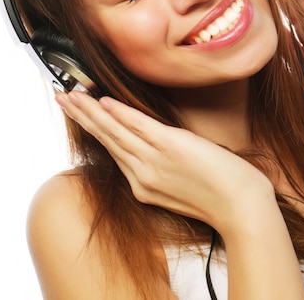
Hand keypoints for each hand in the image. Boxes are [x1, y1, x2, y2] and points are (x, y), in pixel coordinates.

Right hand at [55, 91, 274, 232]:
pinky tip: (103, 102)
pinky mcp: (171, 147)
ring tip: (72, 95)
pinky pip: (138, 127)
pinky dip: (120, 113)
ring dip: (91, 111)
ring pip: (115, 132)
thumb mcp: (183, 185)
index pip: (114, 151)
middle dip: (82, 117)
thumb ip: (164, 168)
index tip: (82, 115)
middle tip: (62, 97)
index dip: (96, 130)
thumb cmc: (221, 196)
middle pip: (107, 139)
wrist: (241, 208)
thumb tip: (160, 146)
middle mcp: (142, 175)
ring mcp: (154, 161)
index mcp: (144, 184)